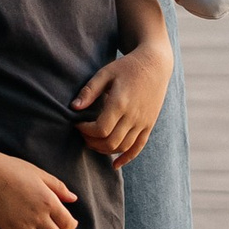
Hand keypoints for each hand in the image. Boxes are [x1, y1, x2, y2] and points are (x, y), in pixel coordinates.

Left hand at [73, 45, 171, 167]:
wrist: (155, 64)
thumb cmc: (127, 66)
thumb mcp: (106, 73)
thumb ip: (89, 91)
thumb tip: (73, 108)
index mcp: (120, 103)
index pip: (100, 129)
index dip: (85, 131)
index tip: (77, 124)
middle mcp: (133, 116)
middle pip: (110, 142)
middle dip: (92, 142)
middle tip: (83, 134)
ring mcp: (143, 122)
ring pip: (122, 147)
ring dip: (105, 150)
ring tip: (93, 141)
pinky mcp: (149, 125)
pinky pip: (138, 147)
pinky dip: (126, 158)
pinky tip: (115, 164)